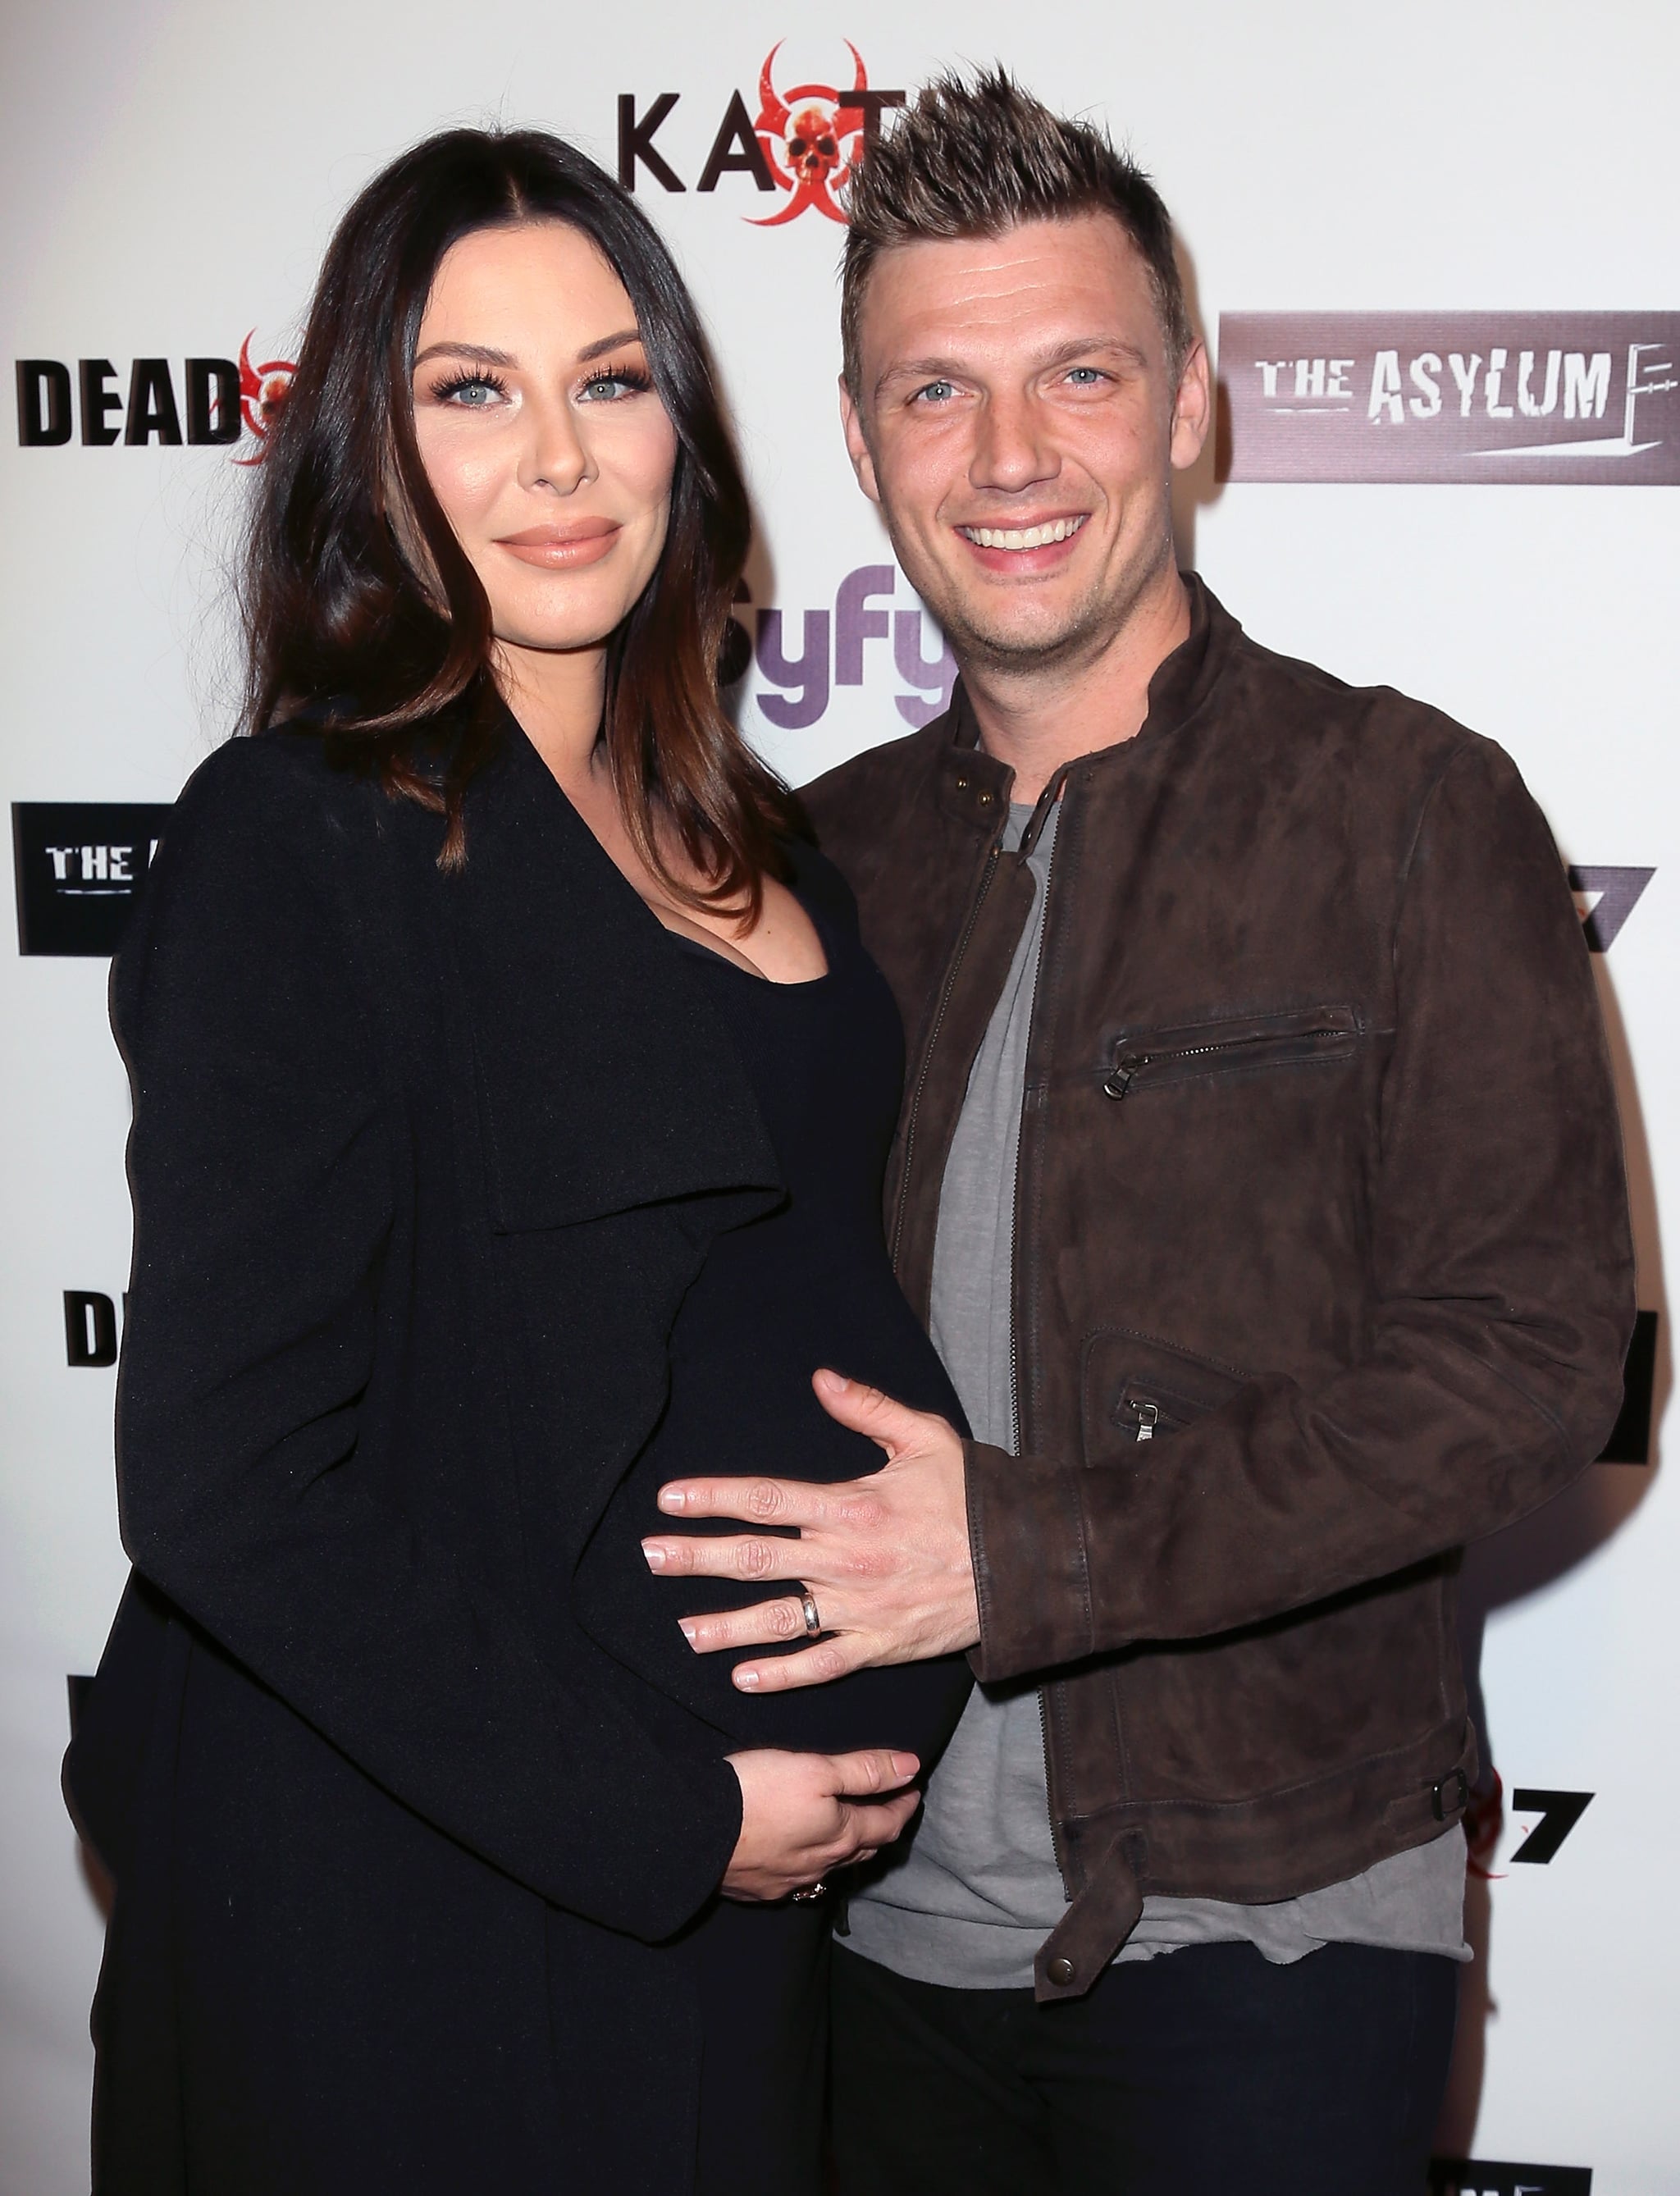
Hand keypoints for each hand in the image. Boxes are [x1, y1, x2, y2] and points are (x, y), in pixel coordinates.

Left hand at [642, 1369, 979, 1694]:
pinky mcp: (878, 1644)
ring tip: (683, 1630)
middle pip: (755, 1558)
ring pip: (779, 1619)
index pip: (765, 1500)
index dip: (713, 1497)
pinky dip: (781, 1674)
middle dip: (697, 1557)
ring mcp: (859, 1607)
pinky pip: (821, 1664)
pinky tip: (741, 1676)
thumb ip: (869, 1408)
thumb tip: (822, 1379)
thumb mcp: (925, 1438)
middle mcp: (845, 1559)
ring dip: (725, 1626)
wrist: (1023, 1563)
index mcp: (851, 1506)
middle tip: (651, 1556)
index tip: (669, 1499)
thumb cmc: (973, 1496)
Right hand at [722, 1746, 921, 1901]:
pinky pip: (795, 1879)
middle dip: (879, 1829)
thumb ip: (864, 1771)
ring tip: (849, 1833)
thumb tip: (913, 1767)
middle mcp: (820, 1866)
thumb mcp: (816, 1769)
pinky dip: (808, 1864)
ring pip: (829, 1868)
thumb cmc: (759, 1793)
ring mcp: (787, 1882)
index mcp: (840, 1836)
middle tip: (888, 1811)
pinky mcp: (758, 1888)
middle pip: (861, 1850)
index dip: (904, 1806)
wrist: (694, 1833)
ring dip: (845, 1850)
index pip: (886, 1824)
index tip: (914, 1791)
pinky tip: (797, 1856)